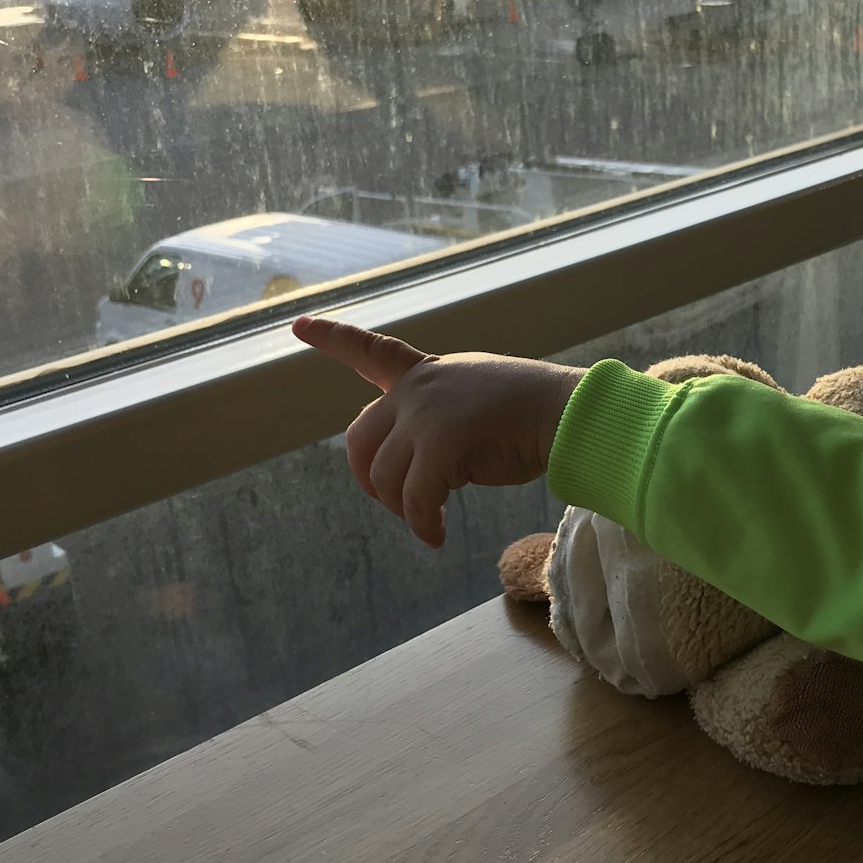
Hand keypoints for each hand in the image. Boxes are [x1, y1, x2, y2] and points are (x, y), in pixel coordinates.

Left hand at [293, 316, 585, 547]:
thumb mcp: (475, 398)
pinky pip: (417, 502)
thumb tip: (420, 462)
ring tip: (431, 522)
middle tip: (395, 502)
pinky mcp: (439, 449)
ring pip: (385, 479)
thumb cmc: (532, 411)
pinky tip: (438, 538)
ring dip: (404, 509)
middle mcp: (417, 391)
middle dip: (368, 479)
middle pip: (359, 441)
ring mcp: (425, 418)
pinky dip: (424, 526)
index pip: (371, 351)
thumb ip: (440, 414)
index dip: (333, 338)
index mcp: (426, 373)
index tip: (299, 325)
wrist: (563, 412)